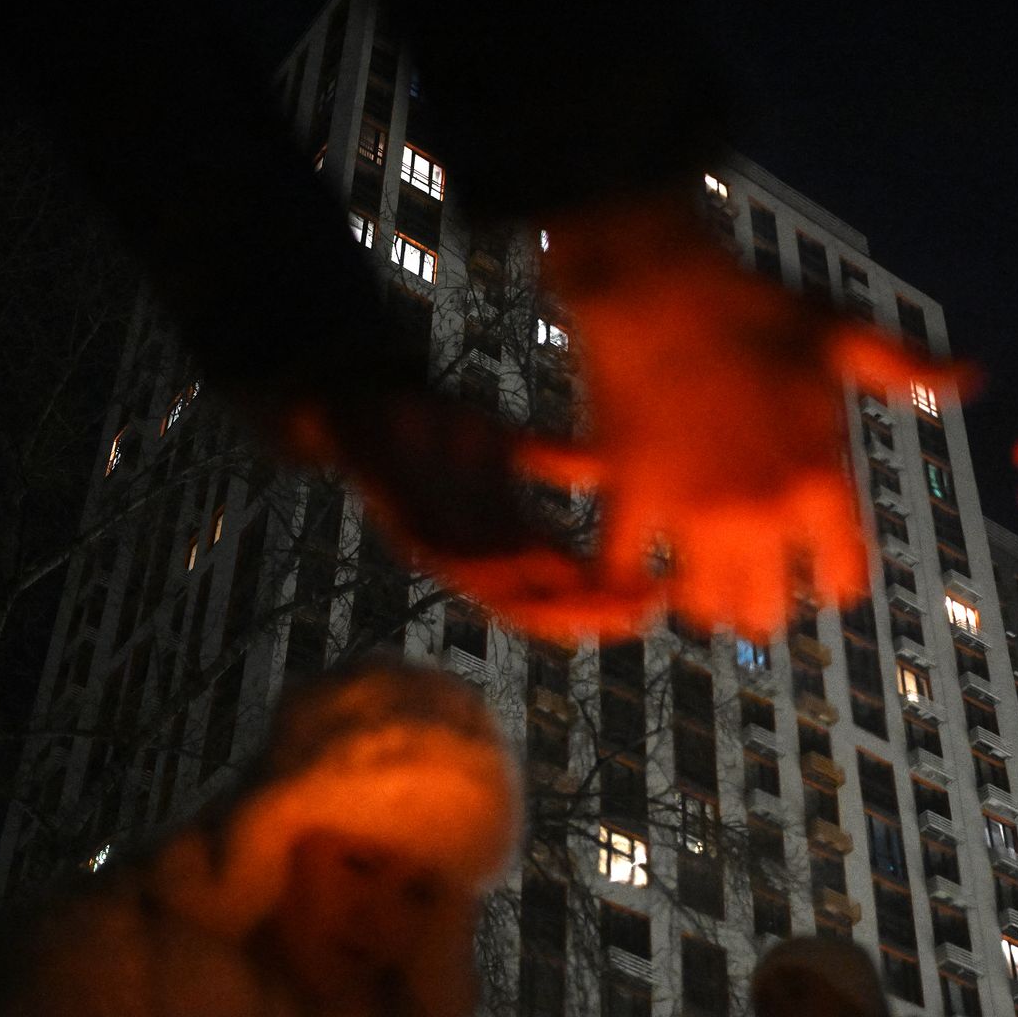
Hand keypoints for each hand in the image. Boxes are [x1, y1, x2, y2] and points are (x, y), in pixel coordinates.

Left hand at [284, 390, 661, 638]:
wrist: (356, 402)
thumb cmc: (431, 426)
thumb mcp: (503, 440)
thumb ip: (550, 456)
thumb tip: (611, 458)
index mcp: (501, 539)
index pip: (563, 587)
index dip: (610, 600)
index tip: (662, 597)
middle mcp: (474, 555)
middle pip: (538, 607)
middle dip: (593, 614)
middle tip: (644, 614)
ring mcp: (439, 545)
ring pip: (500, 593)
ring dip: (552, 601)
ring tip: (603, 603)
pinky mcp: (404, 523)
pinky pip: (452, 555)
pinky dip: (493, 562)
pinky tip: (533, 561)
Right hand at [529, 197, 974, 637]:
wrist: (660, 286)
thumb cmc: (755, 308)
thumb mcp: (841, 336)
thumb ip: (906, 370)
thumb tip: (971, 378)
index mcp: (822, 481)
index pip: (843, 581)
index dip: (833, 580)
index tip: (817, 571)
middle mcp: (764, 510)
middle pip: (769, 611)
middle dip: (765, 601)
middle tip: (753, 581)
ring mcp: (695, 511)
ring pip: (704, 607)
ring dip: (705, 601)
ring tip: (702, 581)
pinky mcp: (633, 501)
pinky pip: (624, 575)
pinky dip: (628, 586)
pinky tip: (634, 574)